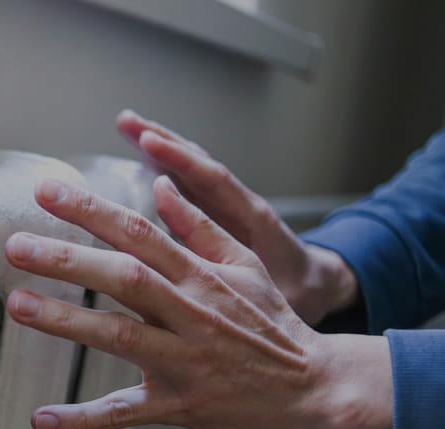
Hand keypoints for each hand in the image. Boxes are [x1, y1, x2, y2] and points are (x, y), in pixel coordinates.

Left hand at [5, 178, 391, 428]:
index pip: (138, 233)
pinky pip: (126, 412)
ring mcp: (184, 360)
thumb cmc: (273, 323)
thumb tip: (162, 185)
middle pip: (124, 278)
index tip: (47, 192)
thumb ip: (199, 226)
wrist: (315, 388)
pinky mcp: (180, 404)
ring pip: (119, 337)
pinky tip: (41, 418)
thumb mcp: (245, 264)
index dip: (91, 211)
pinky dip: (83, 418)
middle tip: (17, 245)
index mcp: (200, 275)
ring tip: (18, 305)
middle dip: (68, 259)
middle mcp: (190, 312)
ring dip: (67, 321)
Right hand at [116, 110, 356, 323]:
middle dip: (162, 141)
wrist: (317, 282)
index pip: (212, 181)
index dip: (181, 160)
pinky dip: (165, 165)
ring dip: (160, 146)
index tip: (150, 142)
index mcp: (252, 220)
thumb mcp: (279, 291)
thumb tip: (219, 284)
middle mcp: (237, 203)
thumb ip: (252, 284)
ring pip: (191, 168)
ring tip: (128, 127)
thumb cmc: (298, 289)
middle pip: (198, 163)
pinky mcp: (216, 210)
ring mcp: (226, 204)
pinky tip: (142, 155)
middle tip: (127, 122)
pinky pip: (188, 182)